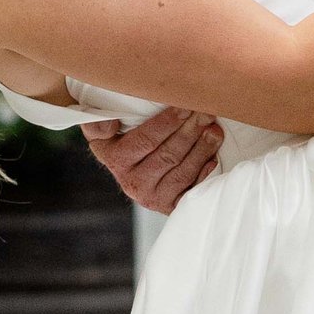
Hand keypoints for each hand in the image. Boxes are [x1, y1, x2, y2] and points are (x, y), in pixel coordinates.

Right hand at [83, 105, 223, 213]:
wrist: (132, 173)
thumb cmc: (123, 142)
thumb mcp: (103, 131)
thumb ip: (98, 123)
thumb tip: (108, 124)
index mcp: (116, 160)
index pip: (145, 140)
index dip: (168, 123)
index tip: (185, 106)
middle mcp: (133, 182)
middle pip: (168, 155)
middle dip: (191, 131)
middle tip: (207, 113)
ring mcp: (153, 197)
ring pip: (182, 172)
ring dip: (202, 149)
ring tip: (214, 130)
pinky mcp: (170, 206)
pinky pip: (191, 189)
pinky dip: (204, 172)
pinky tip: (213, 156)